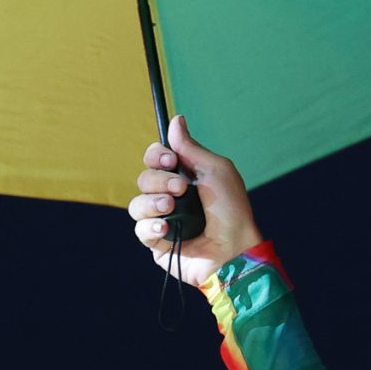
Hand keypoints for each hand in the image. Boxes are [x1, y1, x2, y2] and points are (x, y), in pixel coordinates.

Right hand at [128, 114, 263, 288]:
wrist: (234, 250)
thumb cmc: (231, 210)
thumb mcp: (216, 171)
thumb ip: (191, 148)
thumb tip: (176, 119)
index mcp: (185, 177)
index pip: (156, 159)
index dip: (157, 156)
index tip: (172, 161)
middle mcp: (172, 197)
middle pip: (144, 178)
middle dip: (159, 181)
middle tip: (181, 189)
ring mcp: (164, 220)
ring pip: (136, 204)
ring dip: (152, 202)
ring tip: (171, 208)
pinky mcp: (158, 244)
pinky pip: (139, 230)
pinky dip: (150, 226)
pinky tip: (165, 228)